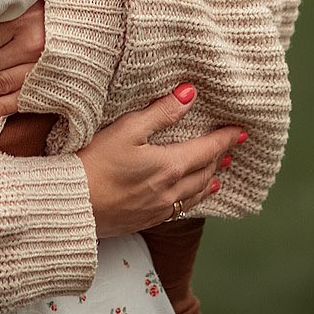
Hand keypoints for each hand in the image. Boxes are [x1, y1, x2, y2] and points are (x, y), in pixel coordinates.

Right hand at [75, 84, 243, 238]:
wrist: (72, 205)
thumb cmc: (94, 164)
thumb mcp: (126, 129)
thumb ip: (160, 112)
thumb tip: (188, 94)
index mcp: (169, 165)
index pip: (207, 149)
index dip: (225, 138)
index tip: (240, 131)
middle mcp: (171, 190)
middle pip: (205, 171)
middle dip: (219, 157)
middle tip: (231, 147)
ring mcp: (159, 208)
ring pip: (195, 193)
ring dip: (210, 180)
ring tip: (219, 173)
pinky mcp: (146, 219)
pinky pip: (181, 209)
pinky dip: (194, 198)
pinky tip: (191, 197)